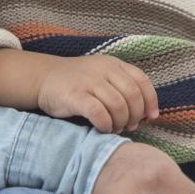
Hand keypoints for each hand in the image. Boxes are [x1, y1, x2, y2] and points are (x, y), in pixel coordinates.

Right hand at [34, 54, 158, 132]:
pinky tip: (103, 128)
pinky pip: (98, 112)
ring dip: (120, 122)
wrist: (44, 78)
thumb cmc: (78, 83)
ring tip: (114, 128)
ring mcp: (89, 81)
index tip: (150, 117)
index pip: (141, 80)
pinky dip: (106, 124)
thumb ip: (123, 89)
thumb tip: (146, 115)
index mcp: (114, 64)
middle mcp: (104, 69)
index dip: (150, 100)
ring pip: (117, 104)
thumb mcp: (103, 77)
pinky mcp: (75, 95)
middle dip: (134, 115)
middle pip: (132, 95)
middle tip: (129, 126)